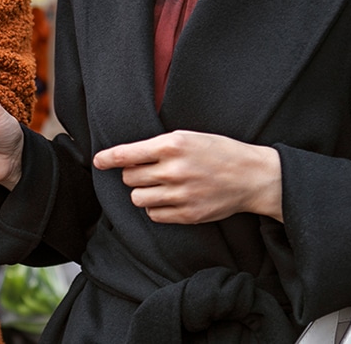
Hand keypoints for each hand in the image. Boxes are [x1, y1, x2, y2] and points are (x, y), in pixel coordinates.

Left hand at [93, 130, 282, 223]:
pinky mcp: (187, 214)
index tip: (98, 161)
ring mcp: (180, 194)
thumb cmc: (218, 152)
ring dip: (142, 191)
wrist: (252, 176)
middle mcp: (173, 170)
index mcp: (172, 145)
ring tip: (159, 185)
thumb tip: (125, 157)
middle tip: (149, 170)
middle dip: (133, 173)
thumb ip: (158, 146)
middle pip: (129, 177)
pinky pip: (154, 214)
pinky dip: (156, 208)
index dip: (108, 158)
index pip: (127, 154)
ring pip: (138, 198)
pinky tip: (170, 198)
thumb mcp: (188, 137)